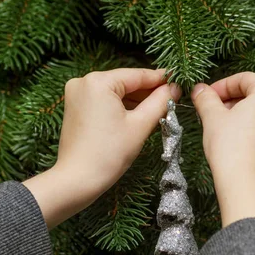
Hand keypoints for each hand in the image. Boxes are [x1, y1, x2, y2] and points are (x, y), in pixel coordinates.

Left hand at [24, 68, 180, 228]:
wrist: (77, 180)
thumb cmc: (110, 153)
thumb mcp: (140, 125)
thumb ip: (160, 102)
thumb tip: (175, 88)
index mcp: (98, 81)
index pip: (137, 75)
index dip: (161, 79)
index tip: (179, 82)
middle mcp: (83, 82)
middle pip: (125, 83)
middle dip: (148, 92)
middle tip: (172, 99)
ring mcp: (76, 95)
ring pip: (115, 93)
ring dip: (136, 101)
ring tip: (160, 109)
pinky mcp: (75, 108)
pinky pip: (104, 101)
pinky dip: (121, 107)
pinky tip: (139, 116)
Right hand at [191, 72, 254, 226]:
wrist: (247, 187)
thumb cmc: (231, 149)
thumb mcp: (212, 118)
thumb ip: (206, 99)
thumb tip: (200, 90)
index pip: (246, 79)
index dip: (224, 85)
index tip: (209, 95)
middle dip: (233, 102)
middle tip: (214, 112)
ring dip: (244, 118)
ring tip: (224, 130)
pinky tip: (238, 146)